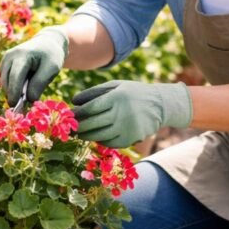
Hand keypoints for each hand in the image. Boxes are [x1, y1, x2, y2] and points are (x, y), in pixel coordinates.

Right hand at [0, 27, 68, 107]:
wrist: (47, 43)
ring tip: (24, 98)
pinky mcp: (5, 65)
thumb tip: (29, 100)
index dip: (14, 92)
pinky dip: (12, 88)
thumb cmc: (51, 55)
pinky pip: (5, 80)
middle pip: (6, 81)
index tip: (14, 106)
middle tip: (21, 108)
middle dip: (12, 95)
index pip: (15, 76)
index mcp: (22, 55)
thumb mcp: (52, 68)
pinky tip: (22, 91)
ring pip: (4, 82)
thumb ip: (40, 83)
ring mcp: (5, 60)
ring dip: (12, 91)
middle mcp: (9, 56)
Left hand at [72, 80, 192, 146]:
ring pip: (99, 135)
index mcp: (116, 97)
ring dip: (86, 136)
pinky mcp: (130, 139)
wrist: (160, 105)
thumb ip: (94, 92)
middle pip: (92, 123)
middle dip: (78, 127)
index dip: (77, 113)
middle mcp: (121, 113)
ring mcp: (126, 128)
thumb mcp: (116, 85)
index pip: (90, 108)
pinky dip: (100, 141)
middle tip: (69, 128)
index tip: (69, 115)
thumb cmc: (132, 93)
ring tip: (78, 134)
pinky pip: (109, 143)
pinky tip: (95, 137)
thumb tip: (73, 101)